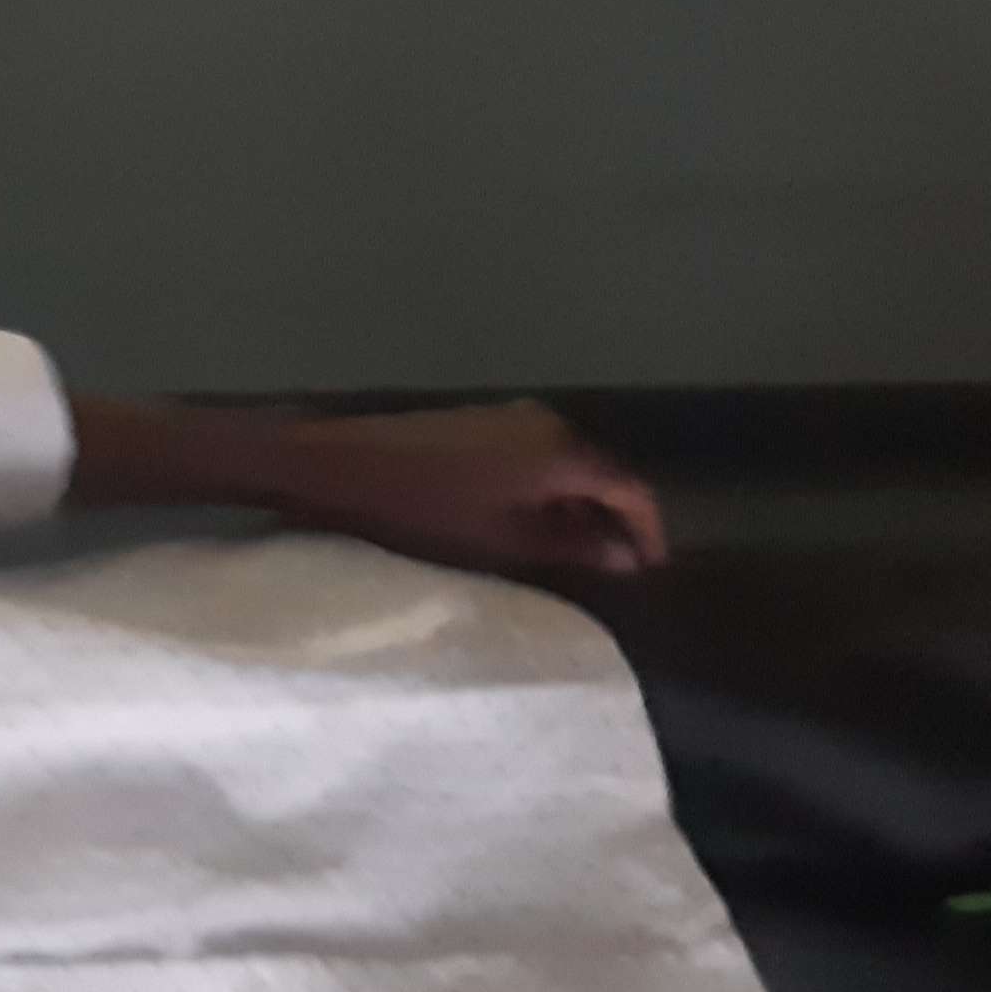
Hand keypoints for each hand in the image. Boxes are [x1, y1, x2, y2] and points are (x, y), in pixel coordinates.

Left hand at [269, 403, 668, 578]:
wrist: (338, 465)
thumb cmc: (423, 512)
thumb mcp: (502, 544)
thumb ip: (571, 549)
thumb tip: (624, 557)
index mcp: (563, 450)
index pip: (632, 488)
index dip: (649, 532)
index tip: (652, 571)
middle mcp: (547, 423)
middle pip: (601, 473)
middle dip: (612, 522)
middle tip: (615, 572)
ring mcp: (510, 418)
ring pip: (565, 467)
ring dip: (575, 510)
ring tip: (573, 560)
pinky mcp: (479, 423)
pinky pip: (533, 460)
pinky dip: (543, 494)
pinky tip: (527, 529)